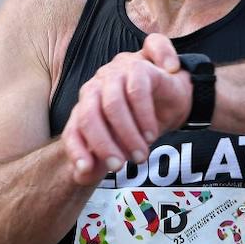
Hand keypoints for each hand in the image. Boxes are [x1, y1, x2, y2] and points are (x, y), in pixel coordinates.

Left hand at [61, 34, 191, 184]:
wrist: (171, 98)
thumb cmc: (139, 122)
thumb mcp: (119, 145)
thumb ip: (99, 159)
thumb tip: (82, 175)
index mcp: (85, 107)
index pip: (73, 130)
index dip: (77, 151)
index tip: (86, 171)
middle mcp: (95, 88)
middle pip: (89, 116)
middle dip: (104, 145)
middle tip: (120, 166)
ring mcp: (115, 75)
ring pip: (113, 104)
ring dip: (128, 134)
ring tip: (141, 155)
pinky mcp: (139, 68)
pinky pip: (137, 91)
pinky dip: (144, 117)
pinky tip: (151, 133)